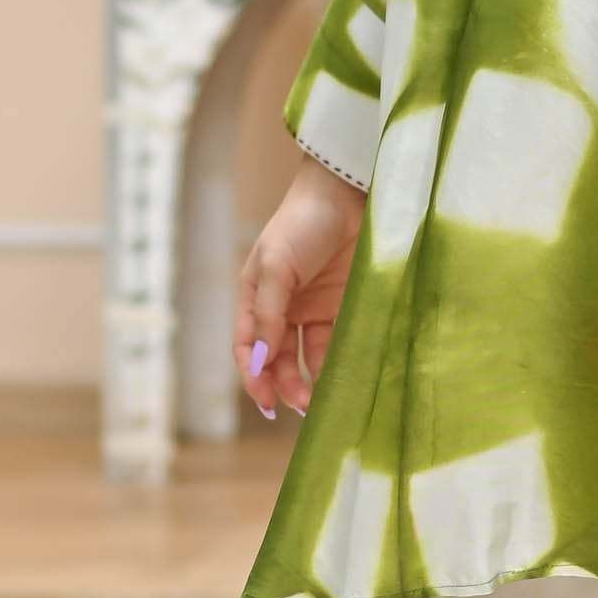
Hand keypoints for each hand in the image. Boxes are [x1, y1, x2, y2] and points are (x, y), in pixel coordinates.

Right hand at [238, 160, 364, 417]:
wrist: (350, 193)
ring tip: (323, 400)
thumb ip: (269, 313)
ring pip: (309, 357)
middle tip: (301, 404)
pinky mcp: (345, 308)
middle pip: (278, 358)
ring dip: (312, 380)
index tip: (267, 402)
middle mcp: (283, 307)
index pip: (248, 347)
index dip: (253, 376)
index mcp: (255, 296)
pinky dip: (339, 363)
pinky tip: (344, 379)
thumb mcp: (276, 265)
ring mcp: (315, 308)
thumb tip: (261, 360)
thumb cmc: (303, 222)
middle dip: (285, 384)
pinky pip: (339, 343)